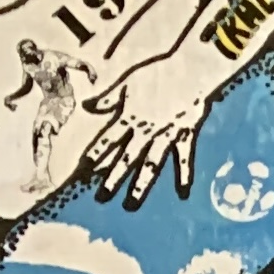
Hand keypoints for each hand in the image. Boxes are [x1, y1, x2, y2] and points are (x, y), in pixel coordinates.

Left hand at [88, 55, 212, 206]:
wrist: (189, 70)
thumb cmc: (158, 72)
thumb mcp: (127, 81)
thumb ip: (108, 98)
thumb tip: (87, 106)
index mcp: (130, 117)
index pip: (109, 139)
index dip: (96, 154)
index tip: (84, 169)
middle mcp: (145, 131)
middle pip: (127, 158)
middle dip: (113, 177)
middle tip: (102, 197)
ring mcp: (165, 136)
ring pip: (151, 164)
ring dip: (141, 184)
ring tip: (133, 203)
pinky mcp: (184, 136)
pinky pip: (183, 158)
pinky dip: (184, 175)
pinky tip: (183, 194)